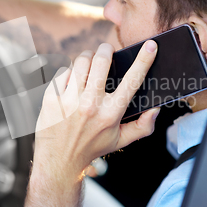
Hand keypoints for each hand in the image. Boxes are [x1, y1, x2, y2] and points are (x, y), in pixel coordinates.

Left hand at [33, 40, 159, 179]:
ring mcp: (68, 100)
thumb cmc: (91, 147)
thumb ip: (143, 127)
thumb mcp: (120, 141)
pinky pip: (63, 72)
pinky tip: (71, 84)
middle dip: (106, 49)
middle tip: (106, 50)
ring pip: (80, 61)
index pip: (132, 81)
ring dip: (87, 58)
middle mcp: (90, 104)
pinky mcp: (51, 98)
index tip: (151, 45)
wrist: (58, 161)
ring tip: (88, 65)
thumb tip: (155, 109)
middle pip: (101, 60)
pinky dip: (69, 74)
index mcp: (111, 113)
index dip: (144, 60)